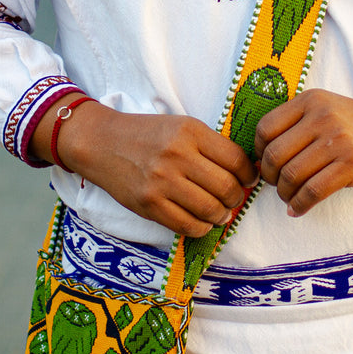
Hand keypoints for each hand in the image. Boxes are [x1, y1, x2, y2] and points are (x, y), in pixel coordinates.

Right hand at [61, 104, 258, 237]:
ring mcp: (162, 181)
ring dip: (221, 215)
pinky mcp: (149, 204)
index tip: (249, 179)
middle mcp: (178, 155)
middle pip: (226, 187)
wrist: (103, 142)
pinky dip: (201, 228)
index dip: (248, 174)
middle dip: (236, 197)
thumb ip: (211, 145)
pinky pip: (188, 226)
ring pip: (210, 210)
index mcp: (190, 131)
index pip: (235, 159)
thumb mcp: (182, 126)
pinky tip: (201, 220)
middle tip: (234, 198)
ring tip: (219, 212)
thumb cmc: (148, 134)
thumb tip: (245, 172)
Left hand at [254, 89, 352, 216]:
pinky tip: (297, 209)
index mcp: (310, 101)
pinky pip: (312, 191)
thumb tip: (260, 156)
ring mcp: (337, 140)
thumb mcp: (324, 110)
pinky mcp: (351, 165)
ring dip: (284, 194)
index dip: (258, 150)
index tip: (265, 162)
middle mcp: (322, 116)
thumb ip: (295, 124)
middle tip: (276, 184)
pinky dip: (299, 205)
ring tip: (288, 197)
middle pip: (274, 154)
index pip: (266, 127)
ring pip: (291, 175)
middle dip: (269, 176)